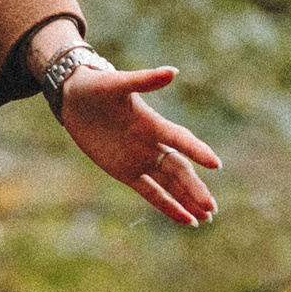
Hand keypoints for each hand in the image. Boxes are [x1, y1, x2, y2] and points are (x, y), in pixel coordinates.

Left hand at [58, 63, 220, 226]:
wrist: (75, 98)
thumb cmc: (97, 86)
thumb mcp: (116, 84)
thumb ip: (143, 80)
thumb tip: (172, 71)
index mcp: (153, 123)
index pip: (180, 139)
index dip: (196, 150)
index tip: (215, 164)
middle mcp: (152, 144)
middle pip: (178, 169)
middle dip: (194, 188)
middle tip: (211, 207)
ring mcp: (141, 159)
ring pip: (170, 184)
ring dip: (188, 199)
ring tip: (208, 217)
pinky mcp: (126, 172)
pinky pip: (151, 192)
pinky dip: (168, 205)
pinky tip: (187, 220)